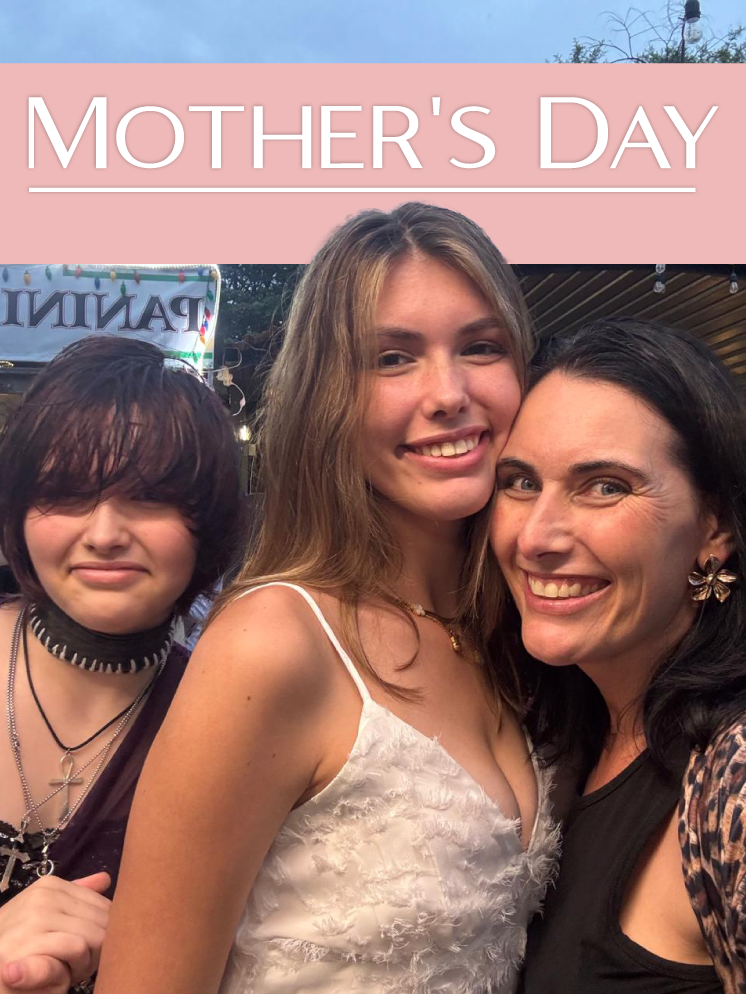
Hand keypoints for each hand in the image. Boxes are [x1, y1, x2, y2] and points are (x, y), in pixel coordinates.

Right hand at [0, 873, 110, 993]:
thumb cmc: (19, 948)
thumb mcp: (47, 918)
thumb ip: (75, 898)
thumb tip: (105, 879)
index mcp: (50, 886)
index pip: (103, 904)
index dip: (104, 931)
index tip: (90, 948)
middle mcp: (43, 897)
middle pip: (101, 920)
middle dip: (98, 948)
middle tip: (79, 965)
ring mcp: (34, 919)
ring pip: (94, 936)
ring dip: (87, 961)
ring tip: (69, 971)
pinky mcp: (29, 944)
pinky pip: (77, 948)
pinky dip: (76, 966)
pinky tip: (61, 976)